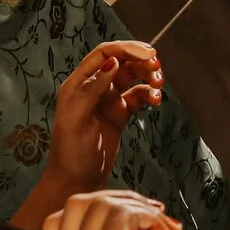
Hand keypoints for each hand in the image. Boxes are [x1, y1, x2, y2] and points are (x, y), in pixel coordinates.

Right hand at [43, 190, 229, 229]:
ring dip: (138, 207)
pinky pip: (120, 213)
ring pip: (97, 205)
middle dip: (117, 199)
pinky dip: (149, 214)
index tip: (132, 219)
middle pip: (74, 207)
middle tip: (151, 216)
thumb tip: (77, 199)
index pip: (55, 222)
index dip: (97, 207)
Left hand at [44, 40, 164, 195]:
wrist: (76, 181)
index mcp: (78, 84)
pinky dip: (149, 94)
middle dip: (141, 60)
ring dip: (148, 75)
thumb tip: (113, 61)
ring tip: (159, 84)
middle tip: (157, 68)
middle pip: (121, 61)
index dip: (126, 48)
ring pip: (132, 76)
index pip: (104, 53)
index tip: (148, 54)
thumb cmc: (70, 152)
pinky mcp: (119, 113)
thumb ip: (92, 89)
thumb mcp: (76, 119)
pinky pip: (138, 95)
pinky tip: (156, 101)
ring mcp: (107, 100)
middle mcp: (93, 87)